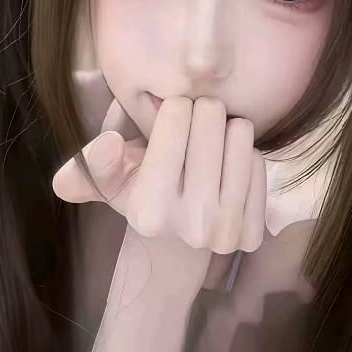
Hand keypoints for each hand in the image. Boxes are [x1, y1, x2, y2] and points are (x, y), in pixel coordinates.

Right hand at [52, 96, 267, 256]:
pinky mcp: (252, 235)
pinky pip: (259, 161)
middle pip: (211, 118)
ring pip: (240, 134)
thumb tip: (109, 143)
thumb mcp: (105, 176)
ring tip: (211, 144)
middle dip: (202, 111)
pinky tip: (227, 167)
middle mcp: (190, 225)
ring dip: (226, 129)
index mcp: (149, 209)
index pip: (176, 116)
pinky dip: (244, 156)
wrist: (176, 243)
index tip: (172, 118)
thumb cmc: (138, 191)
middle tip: (195, 126)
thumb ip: (92, 162)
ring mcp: (226, 232)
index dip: (174, 107)